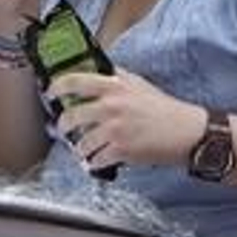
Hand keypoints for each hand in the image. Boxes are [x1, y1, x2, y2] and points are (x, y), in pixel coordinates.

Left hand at [49, 70, 205, 170]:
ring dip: (80, 149)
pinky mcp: (121, 150)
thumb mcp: (139, 84)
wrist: (186, 131)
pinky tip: (97, 161)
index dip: (56, 87)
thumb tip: (95, 73)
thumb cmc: (164, 109)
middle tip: (64, 129)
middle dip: (63, 127)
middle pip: (70, 117)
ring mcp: (115, 129)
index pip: (74, 81)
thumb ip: (115, 79)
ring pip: (81, 143)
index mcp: (114, 86)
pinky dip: (93, 163)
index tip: (50, 92)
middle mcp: (111, 106)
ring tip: (86, 150)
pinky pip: (95, 160)